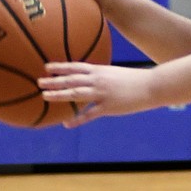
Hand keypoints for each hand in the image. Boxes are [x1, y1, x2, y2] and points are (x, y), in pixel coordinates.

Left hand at [38, 61, 155, 127]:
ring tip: (45, 96)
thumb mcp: (115, 73)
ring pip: (76, 93)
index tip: (47, 67)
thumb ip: (101, 75)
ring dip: (59, 95)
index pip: (76, 66)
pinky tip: (66, 123)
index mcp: (100, 70)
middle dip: (54, 81)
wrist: (151, 85)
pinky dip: (77, 119)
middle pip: (72, 79)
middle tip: (39, 82)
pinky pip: (89, 114)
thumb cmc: (134, 79)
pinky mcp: (108, 107)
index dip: (61, 67)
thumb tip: (90, 78)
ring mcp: (102, 93)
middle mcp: (98, 80)